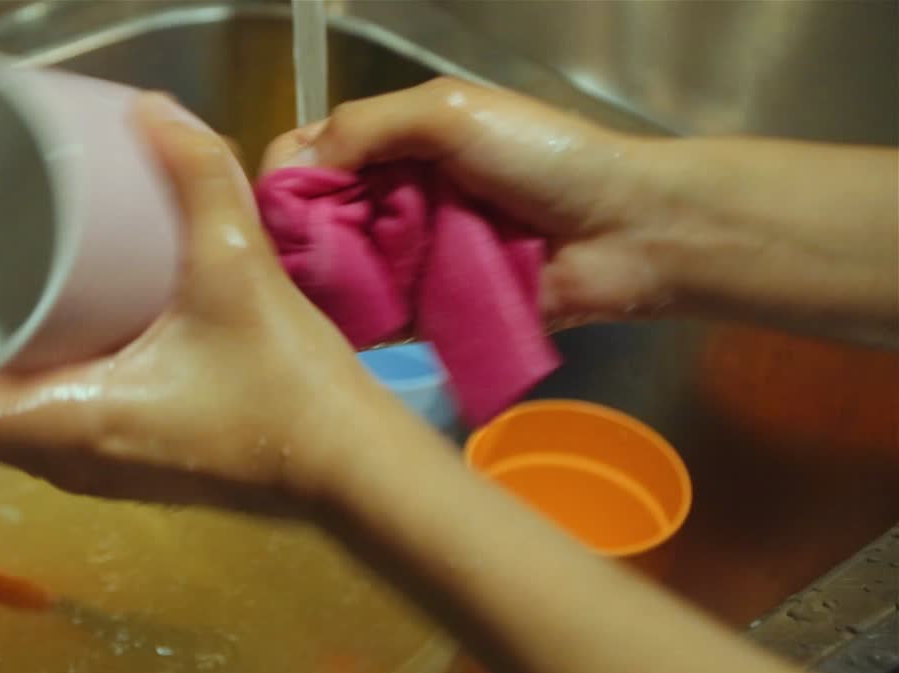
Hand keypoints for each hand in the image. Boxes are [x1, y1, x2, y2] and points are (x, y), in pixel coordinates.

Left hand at [0, 94, 384, 514]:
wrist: (347, 466)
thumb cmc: (287, 384)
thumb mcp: (239, 269)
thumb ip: (199, 178)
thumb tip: (152, 111)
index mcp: (72, 423)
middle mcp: (69, 462)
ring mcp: (97, 476)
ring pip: (8, 429)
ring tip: (26, 300)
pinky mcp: (127, 471)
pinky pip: (49, 433)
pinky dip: (39, 388)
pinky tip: (81, 336)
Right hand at [260, 77, 671, 327]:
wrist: (626, 231)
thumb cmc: (541, 159)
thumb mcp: (449, 113)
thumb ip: (367, 127)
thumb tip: (291, 170)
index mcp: (395, 142)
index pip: (309, 153)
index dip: (285, 177)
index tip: (278, 209)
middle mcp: (393, 197)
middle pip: (313, 216)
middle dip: (296, 236)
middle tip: (290, 263)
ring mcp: (408, 256)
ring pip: (335, 269)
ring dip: (320, 281)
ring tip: (304, 299)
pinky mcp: (425, 311)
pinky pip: (372, 316)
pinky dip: (350, 320)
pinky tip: (327, 328)